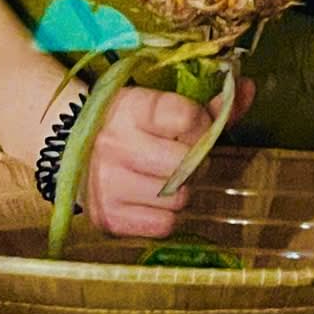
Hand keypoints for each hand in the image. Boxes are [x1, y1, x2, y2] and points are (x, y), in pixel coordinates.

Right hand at [82, 82, 242, 239]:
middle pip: (188, 164)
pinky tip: (152, 197)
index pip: (187, 117)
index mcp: (129, 109)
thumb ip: (208, 102)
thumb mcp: (159, 103)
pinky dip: (166, 214)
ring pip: (180, 198)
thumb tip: (249, 88)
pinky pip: (164, 225)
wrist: (65, 147)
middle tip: (181, 155)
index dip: (202, 123)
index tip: (194, 124)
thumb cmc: (127, 122)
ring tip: (163, 176)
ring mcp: (109, 186)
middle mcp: (115, 146)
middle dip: (194, 160)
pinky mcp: (108, 218)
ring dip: (182, 189)